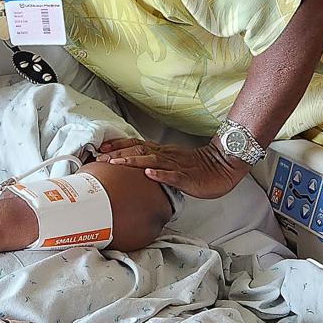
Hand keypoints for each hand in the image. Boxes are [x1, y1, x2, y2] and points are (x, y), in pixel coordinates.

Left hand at [97, 138, 249, 198]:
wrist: (223, 166)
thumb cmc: (198, 168)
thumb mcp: (172, 163)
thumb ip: (156, 164)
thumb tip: (138, 169)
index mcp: (162, 152)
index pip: (136, 144)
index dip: (118, 146)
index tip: (100, 148)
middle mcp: (166, 155)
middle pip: (139, 150)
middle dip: (118, 153)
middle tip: (100, 157)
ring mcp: (176, 166)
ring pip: (152, 160)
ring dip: (133, 161)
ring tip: (116, 163)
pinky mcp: (187, 177)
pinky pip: (173, 175)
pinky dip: (160, 174)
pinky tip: (149, 174)